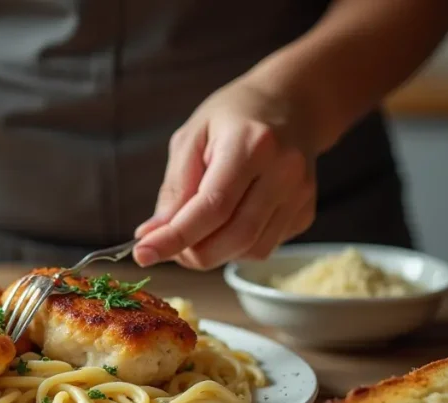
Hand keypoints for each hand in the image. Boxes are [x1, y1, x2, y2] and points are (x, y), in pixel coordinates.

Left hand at [132, 78, 315, 269]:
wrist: (291, 104)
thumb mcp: (191, 138)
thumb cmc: (233, 117)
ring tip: (193, 231)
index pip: (212, 207)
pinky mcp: (305, 213)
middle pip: (235, 237)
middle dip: (191, 253)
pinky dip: (234, 248)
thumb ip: (174, 188)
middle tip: (165, 246)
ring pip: (250, 250)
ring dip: (212, 253)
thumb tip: (153, 234)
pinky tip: (224, 223)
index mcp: (252, 145)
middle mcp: (284, 172)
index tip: (143, 254)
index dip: (175, 238)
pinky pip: (263, 247)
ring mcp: (300, 195)